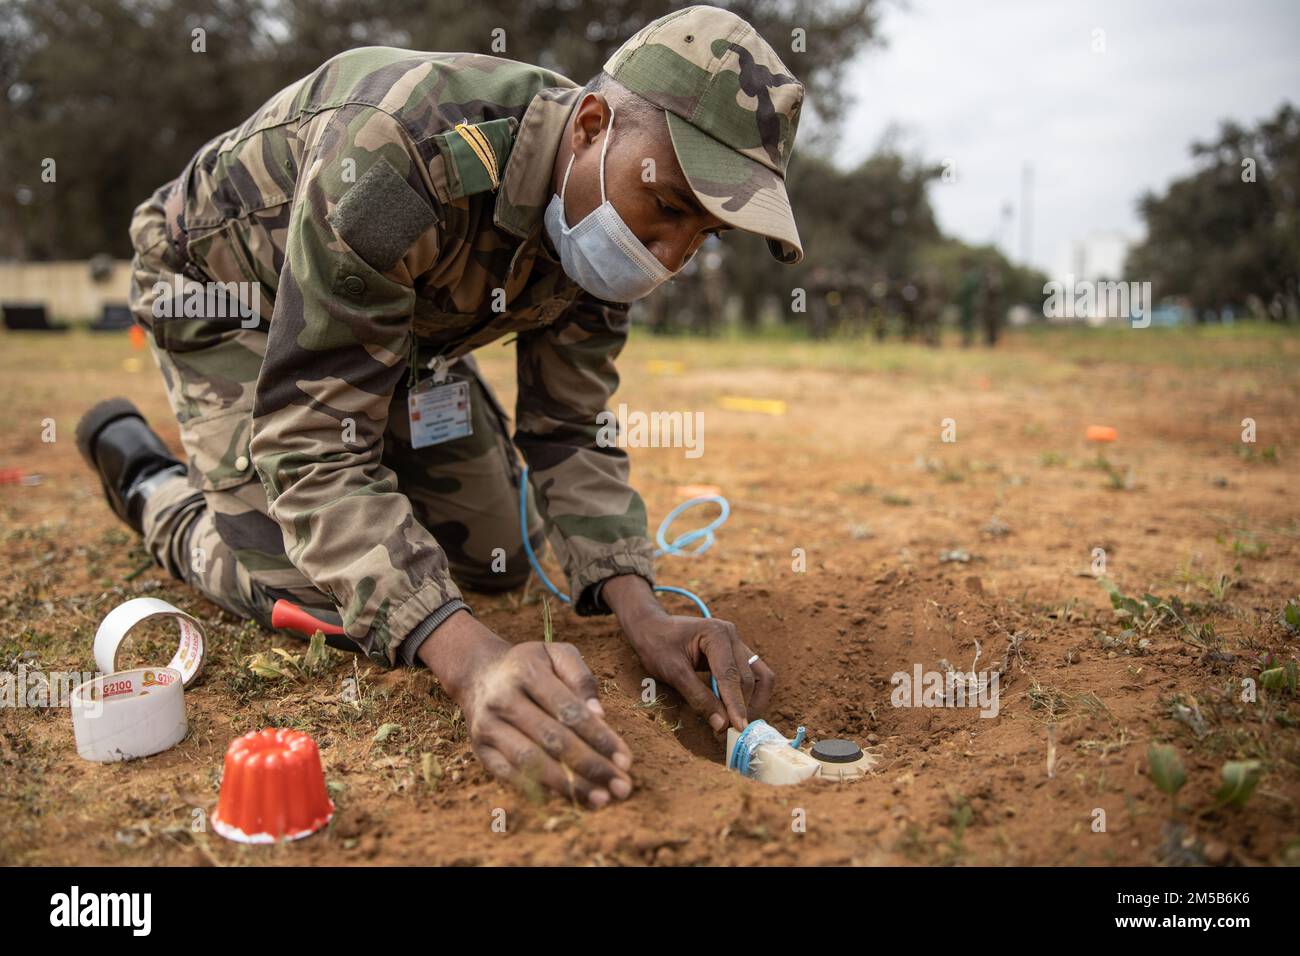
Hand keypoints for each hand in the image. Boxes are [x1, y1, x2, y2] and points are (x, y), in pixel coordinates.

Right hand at [417, 610, 633, 807]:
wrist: (479, 674)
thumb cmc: (531, 665)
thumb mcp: (557, 654)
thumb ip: (581, 678)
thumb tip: (600, 715)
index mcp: (526, 671)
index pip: (569, 711)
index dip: (600, 738)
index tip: (626, 761)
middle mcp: (503, 699)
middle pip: (552, 739)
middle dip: (591, 767)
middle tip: (621, 787)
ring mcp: (488, 726)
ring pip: (531, 762)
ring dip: (569, 785)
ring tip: (600, 799)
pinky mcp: (481, 750)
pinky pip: (511, 775)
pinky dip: (540, 789)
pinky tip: (569, 797)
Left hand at [601, 575, 774, 732]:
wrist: (651, 627)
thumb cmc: (657, 645)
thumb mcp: (672, 672)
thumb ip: (698, 697)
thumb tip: (721, 725)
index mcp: (716, 634)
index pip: (731, 675)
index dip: (736, 704)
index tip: (739, 728)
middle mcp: (732, 636)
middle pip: (748, 678)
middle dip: (743, 707)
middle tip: (732, 733)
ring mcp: (736, 643)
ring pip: (759, 677)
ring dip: (754, 702)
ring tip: (739, 723)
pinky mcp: (736, 653)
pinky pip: (754, 675)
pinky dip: (750, 694)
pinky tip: (737, 710)